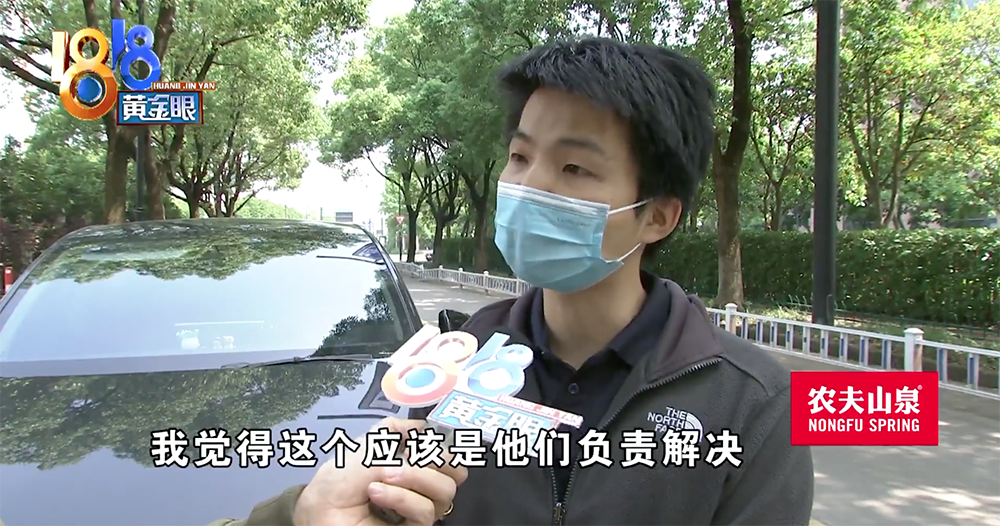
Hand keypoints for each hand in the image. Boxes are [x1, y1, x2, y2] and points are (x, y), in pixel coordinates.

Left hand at [293, 418, 467, 525]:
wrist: (318, 512)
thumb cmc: (336, 482)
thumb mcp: (364, 446)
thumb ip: (392, 431)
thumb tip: (422, 425)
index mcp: (412, 466)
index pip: (447, 456)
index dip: (445, 445)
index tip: (427, 436)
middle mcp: (420, 489)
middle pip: (455, 473)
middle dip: (436, 459)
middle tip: (412, 456)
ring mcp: (417, 511)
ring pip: (444, 491)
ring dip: (413, 477)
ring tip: (382, 477)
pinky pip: (425, 512)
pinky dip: (401, 497)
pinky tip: (377, 492)